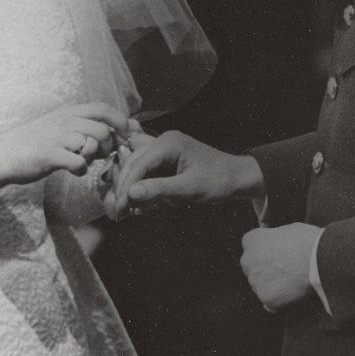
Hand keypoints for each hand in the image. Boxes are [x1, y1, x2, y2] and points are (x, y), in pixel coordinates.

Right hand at [0, 102, 128, 194]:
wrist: (1, 154)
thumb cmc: (34, 143)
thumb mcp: (59, 128)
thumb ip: (83, 128)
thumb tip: (115, 134)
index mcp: (68, 112)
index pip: (103, 109)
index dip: (121, 122)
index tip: (125, 137)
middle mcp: (64, 121)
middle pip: (103, 130)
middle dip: (108, 146)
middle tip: (99, 156)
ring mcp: (56, 137)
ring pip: (92, 145)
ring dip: (93, 158)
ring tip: (82, 161)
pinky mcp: (49, 155)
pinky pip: (78, 162)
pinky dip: (81, 170)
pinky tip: (73, 170)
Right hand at [110, 130, 264, 214]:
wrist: (237, 177)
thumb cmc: (218, 180)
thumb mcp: (190, 188)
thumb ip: (160, 189)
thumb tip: (131, 193)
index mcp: (168, 143)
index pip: (139, 163)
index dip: (126, 185)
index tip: (120, 206)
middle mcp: (162, 142)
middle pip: (133, 164)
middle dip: (124, 189)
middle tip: (117, 213)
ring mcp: (163, 151)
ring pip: (136, 169)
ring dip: (129, 190)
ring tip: (122, 212)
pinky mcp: (164, 162)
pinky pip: (145, 174)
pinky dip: (140, 190)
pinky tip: (136, 207)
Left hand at [240, 224, 321, 311]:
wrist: (318, 259)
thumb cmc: (306, 241)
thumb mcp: (287, 229)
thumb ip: (274, 237)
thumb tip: (277, 241)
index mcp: (251, 240)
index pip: (250, 247)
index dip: (264, 252)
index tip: (275, 255)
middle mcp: (248, 260)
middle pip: (252, 268)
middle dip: (264, 270)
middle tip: (284, 270)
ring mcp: (255, 281)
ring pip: (260, 286)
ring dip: (271, 285)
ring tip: (291, 281)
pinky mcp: (266, 298)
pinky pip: (270, 302)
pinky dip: (279, 301)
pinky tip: (291, 293)